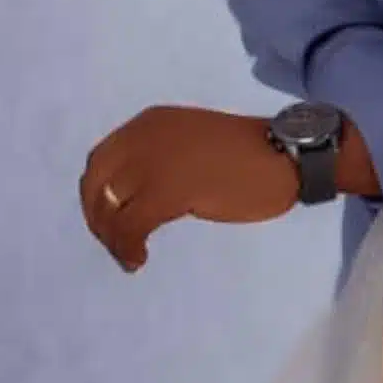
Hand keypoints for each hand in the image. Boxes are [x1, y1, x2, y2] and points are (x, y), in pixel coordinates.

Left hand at [80, 107, 298, 272]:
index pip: (101, 160)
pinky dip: (126, 246)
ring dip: (111, 237)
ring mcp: (155, 162)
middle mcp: (143, 137)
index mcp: (151, 123)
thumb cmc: (251, 154)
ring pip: (109, 206)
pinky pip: (129, 225)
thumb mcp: (191, 144)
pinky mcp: (169, 190)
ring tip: (129, 256)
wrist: (286, 156)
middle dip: (98, 217)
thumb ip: (162, 158)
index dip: (96, 193)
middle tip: (115, 243)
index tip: (109, 219)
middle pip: (96, 183)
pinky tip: (139, 259)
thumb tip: (137, 193)